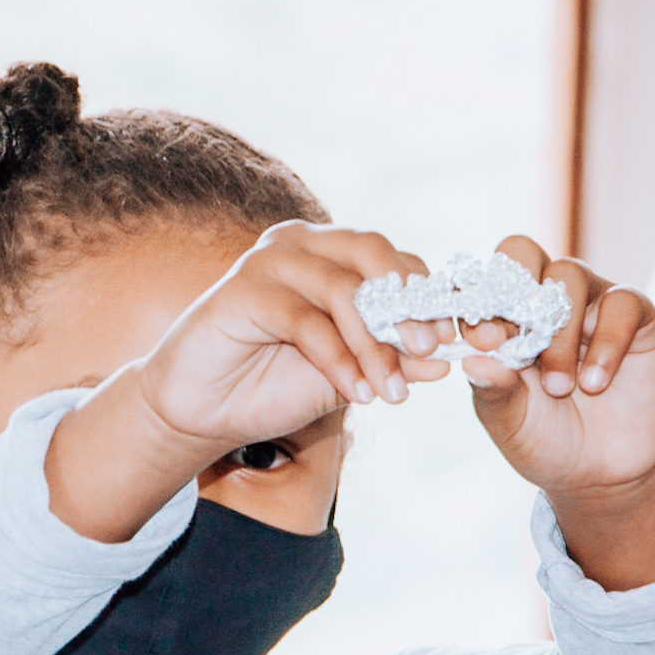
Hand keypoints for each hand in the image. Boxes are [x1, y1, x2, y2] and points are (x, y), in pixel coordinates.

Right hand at [134, 221, 452, 456]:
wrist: (204, 411)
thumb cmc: (274, 386)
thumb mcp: (348, 375)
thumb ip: (391, 362)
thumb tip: (445, 361)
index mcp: (333, 253)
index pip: (396, 261)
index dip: (428, 298)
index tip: (451, 344)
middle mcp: (303, 244)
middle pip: (373, 253)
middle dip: (408, 306)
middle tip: (428, 351)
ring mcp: (270, 262)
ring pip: (342, 290)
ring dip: (374, 346)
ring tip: (391, 393)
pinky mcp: (242, 290)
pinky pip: (305, 321)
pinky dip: (337, 360)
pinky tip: (355, 394)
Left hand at [453, 236, 654, 497]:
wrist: (601, 469)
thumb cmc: (544, 437)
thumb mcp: (509, 421)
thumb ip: (492, 390)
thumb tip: (473, 359)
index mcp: (501, 315)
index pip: (480, 280)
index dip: (476, 301)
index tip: (480, 341)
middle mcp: (541, 297)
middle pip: (521, 252)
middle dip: (515, 294)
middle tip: (516, 347)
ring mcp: (588, 301)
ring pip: (568, 276)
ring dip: (559, 335)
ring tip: (559, 388)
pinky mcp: (634, 315)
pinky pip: (621, 303)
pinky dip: (606, 343)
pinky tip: (595, 382)